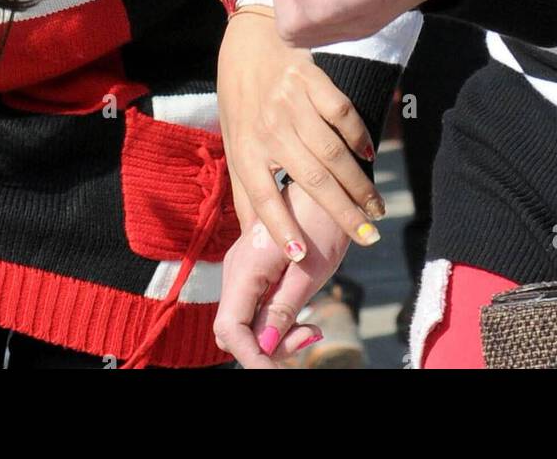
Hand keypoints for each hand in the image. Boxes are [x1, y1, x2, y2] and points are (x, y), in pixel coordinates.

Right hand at [214, 183, 349, 368]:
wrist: (327, 183)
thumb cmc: (323, 221)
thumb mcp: (309, 271)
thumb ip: (283, 310)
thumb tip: (265, 347)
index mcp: (244, 267)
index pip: (229, 328)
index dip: (250, 357)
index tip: (276, 372)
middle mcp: (236, 269)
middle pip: (235, 329)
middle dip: (267, 348)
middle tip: (310, 337)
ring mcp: (244, 269)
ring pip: (246, 321)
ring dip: (276, 336)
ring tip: (313, 329)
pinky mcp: (256, 270)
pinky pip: (257, 308)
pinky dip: (278, 322)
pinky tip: (305, 319)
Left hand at [217, 7, 385, 255]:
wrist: (249, 40)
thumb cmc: (242, 100)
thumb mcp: (234, 145)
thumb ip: (246, 192)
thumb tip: (252, 241)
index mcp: (246, 149)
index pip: (262, 196)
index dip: (279, 227)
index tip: (300, 255)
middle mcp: (268, 128)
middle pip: (310, 179)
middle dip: (342, 212)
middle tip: (366, 238)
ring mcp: (290, 102)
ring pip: (332, 151)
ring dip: (358, 183)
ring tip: (375, 207)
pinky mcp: (311, 79)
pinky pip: (341, 113)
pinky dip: (358, 136)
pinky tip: (369, 154)